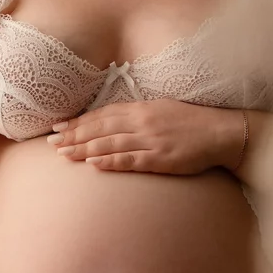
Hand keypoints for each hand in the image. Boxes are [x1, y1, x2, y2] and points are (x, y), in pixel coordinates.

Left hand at [47, 97, 224, 174]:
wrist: (221, 133)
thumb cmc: (190, 121)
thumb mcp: (160, 109)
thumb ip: (135, 114)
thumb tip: (110, 121)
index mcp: (141, 108)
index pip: (102, 115)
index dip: (78, 121)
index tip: (58, 127)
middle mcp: (142, 122)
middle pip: (100, 128)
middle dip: (74, 135)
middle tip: (51, 142)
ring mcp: (151, 140)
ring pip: (110, 144)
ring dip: (84, 149)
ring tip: (64, 154)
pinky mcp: (160, 158)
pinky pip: (131, 160)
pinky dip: (110, 161)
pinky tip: (93, 163)